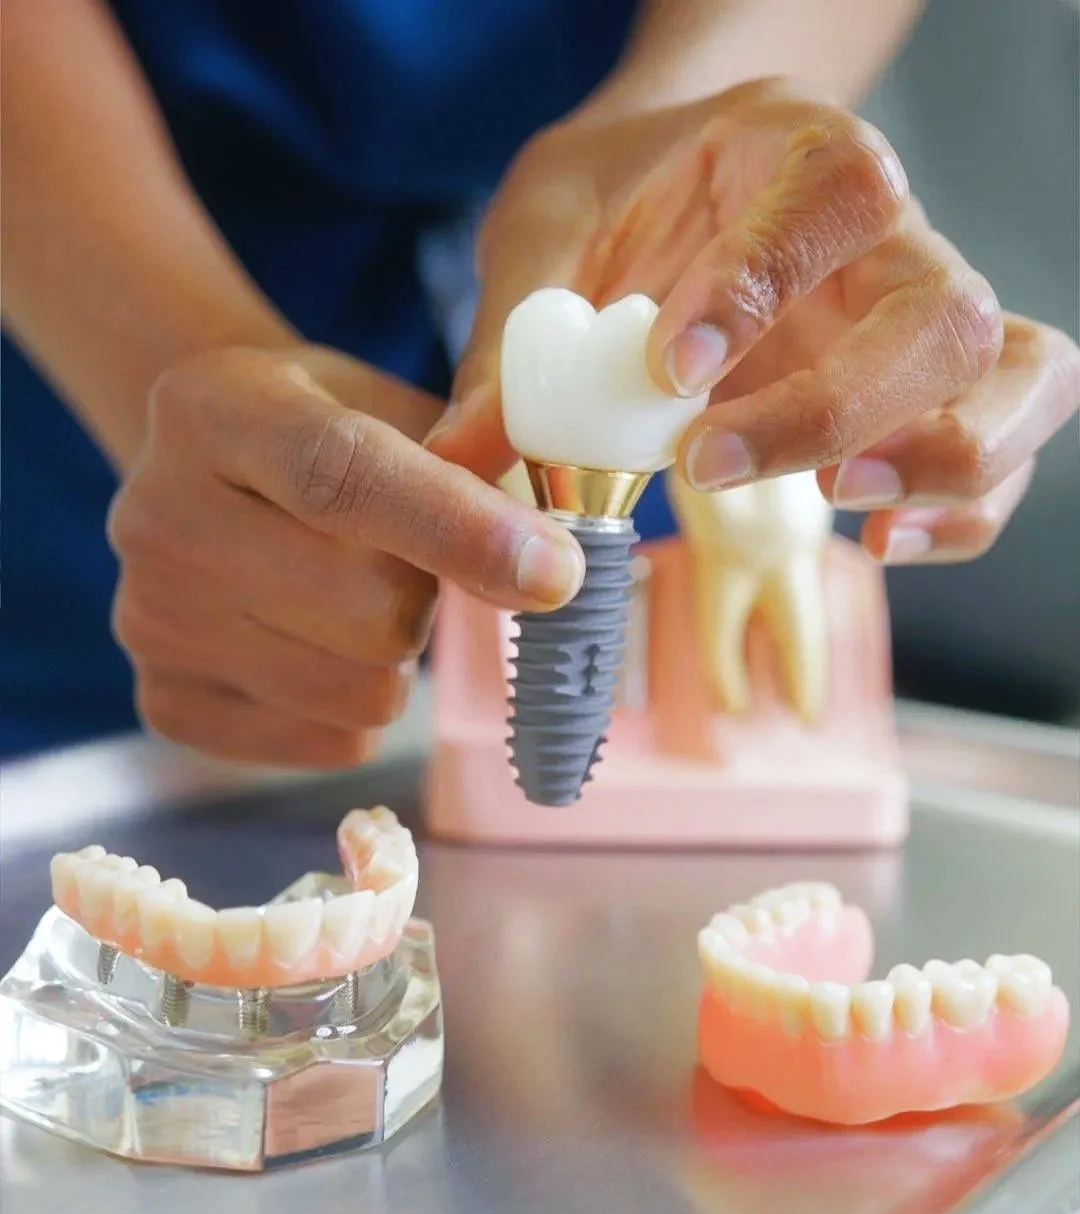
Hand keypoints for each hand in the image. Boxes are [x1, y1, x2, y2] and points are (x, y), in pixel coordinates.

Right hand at [108, 345, 584, 765]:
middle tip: (405, 562)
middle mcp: (156, 515)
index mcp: (213, 409)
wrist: (215, 479)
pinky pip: (333, 744)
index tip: (557, 574)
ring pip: (361, 693)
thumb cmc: (332, 439)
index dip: (459, 531)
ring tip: (355, 599)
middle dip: (427, 598)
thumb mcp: (396, 408)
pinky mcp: (164, 702)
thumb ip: (478, 451)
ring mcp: (149, 619)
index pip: (342, 477)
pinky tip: (322, 647)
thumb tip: (554, 553)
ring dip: (396, 659)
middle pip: (369, 610)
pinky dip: (359, 711)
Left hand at [435, 78, 1079, 564]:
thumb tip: (456, 460)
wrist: (670, 191)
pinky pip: (1007, 441)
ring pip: (1006, 372)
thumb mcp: (548, 243)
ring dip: (941, 455)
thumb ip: (514, 343)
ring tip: (846, 510)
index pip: (829, 197)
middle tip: (709, 463)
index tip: (669, 370)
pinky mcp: (931, 388)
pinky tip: (883, 542)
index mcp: (794, 151)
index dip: (758, 287)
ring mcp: (920, 311)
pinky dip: (971, 505)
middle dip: (833, 405)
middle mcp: (884, 231)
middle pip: (938, 308)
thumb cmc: (616, 201)